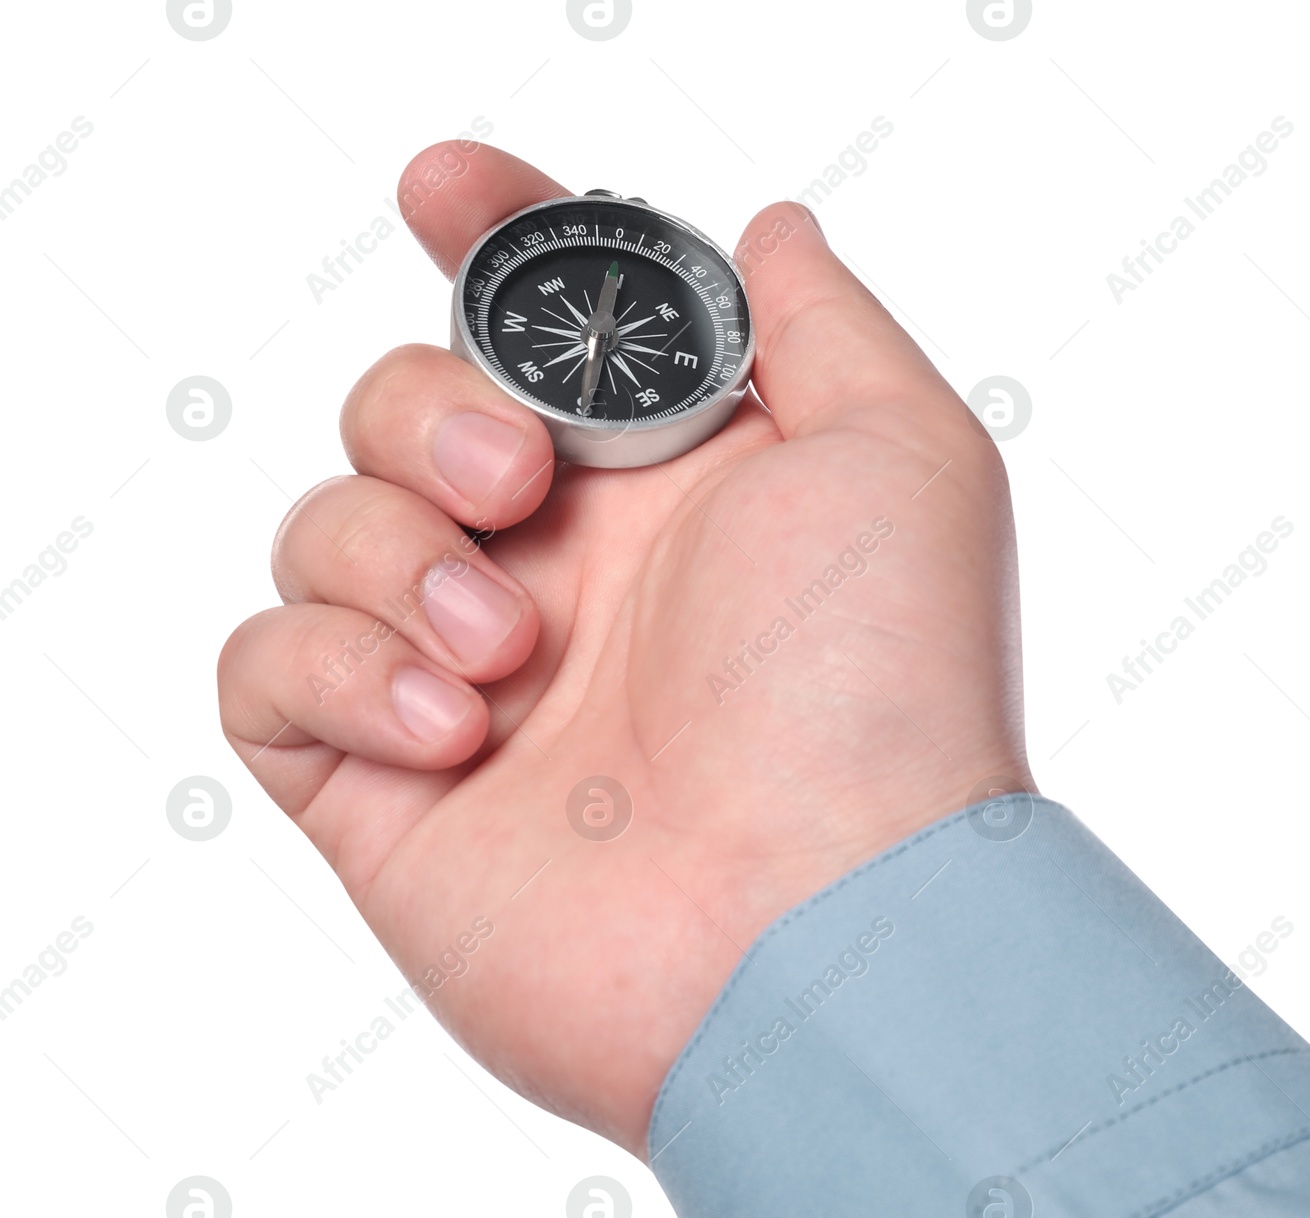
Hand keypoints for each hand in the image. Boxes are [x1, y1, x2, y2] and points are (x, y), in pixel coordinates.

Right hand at [217, 142, 1031, 1154]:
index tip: (442, 190)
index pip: (541, 330)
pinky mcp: (384, 787)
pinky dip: (330, 669)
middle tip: (516, 485)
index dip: (483, 243)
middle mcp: (567, 572)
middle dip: (431, 412)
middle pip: (405, 407)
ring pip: (323, 525)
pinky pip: (265, 666)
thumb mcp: (901, 455)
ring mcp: (467, 678)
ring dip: (394, 558)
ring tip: (507, 653)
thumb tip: (768, 231)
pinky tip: (449, 731)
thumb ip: (816, 322)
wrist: (817, 931)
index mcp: (669, 485)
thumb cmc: (881, 693)